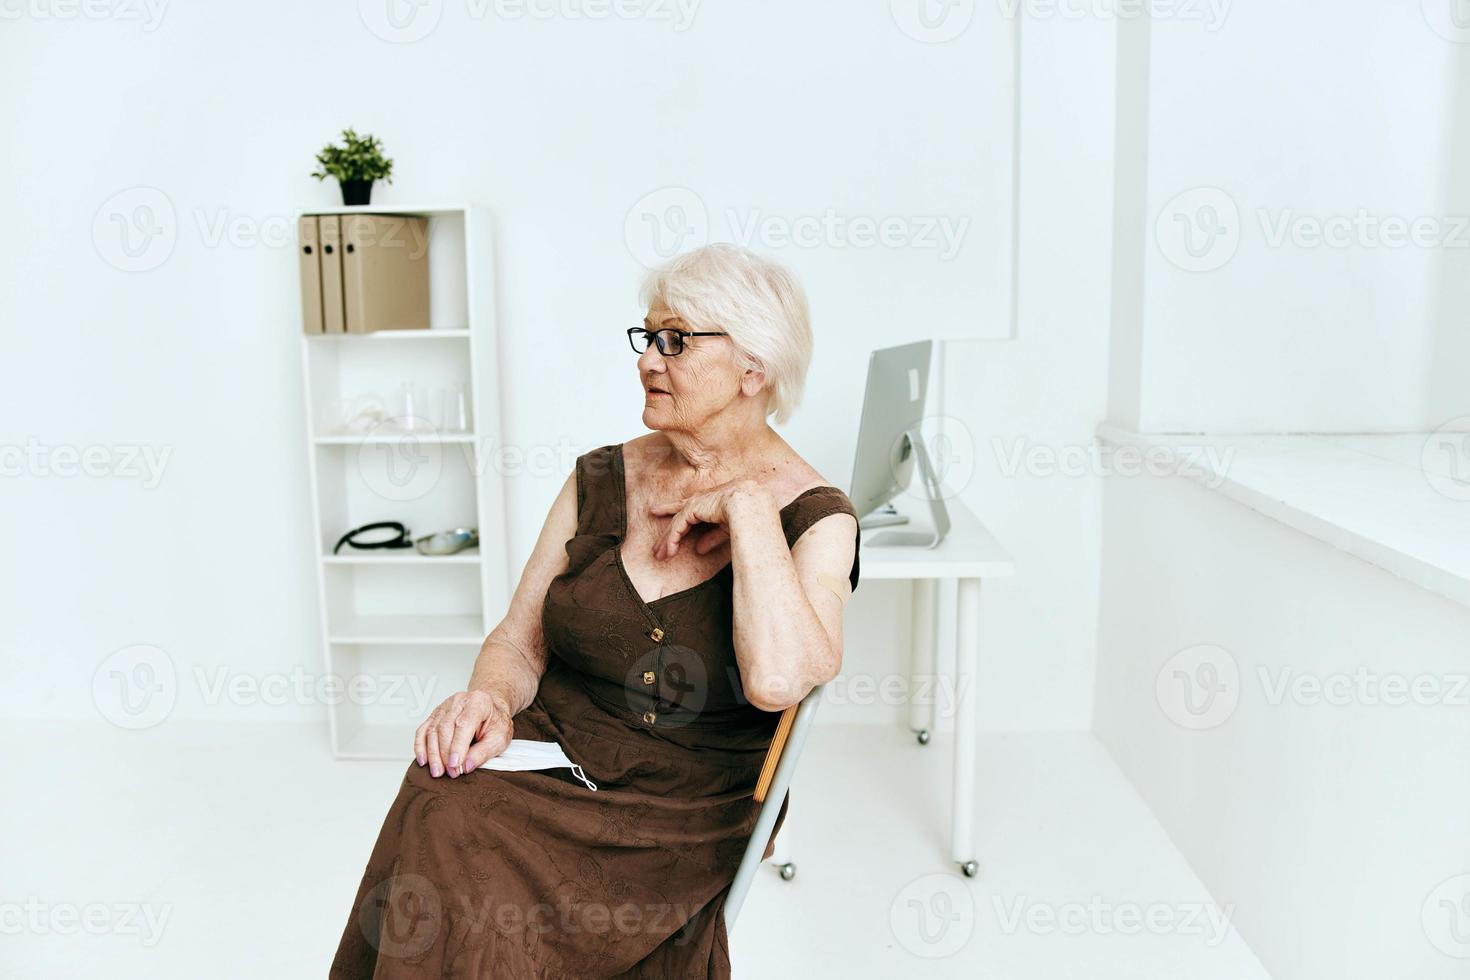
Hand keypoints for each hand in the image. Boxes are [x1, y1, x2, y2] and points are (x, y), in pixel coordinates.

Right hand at [414, 689, 513, 777]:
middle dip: (445, 754)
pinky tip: (423, 760)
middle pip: (445, 728)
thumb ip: (484, 752)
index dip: (457, 746)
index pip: (464, 724)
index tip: (455, 764)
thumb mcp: (500, 739)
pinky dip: (421, 746)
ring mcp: (445, 707)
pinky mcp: (435, 715)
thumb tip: (466, 766)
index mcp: (478, 702)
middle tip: (450, 773)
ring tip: (438, 771)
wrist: (491, 711)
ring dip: (433, 754)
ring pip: (432, 730)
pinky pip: (423, 730)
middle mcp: (459, 701)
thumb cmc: (496, 723)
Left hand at [647, 479, 769, 560]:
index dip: (680, 512)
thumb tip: (698, 550)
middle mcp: (703, 499)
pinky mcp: (691, 509)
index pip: (693, 507)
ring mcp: (696, 502)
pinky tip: (669, 552)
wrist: (751, 504)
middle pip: (679, 514)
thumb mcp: (727, 528)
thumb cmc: (748, 514)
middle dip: (668, 531)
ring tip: (658, 555)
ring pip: (676, 523)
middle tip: (657, 545)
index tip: (667, 515)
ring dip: (667, 541)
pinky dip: (672, 540)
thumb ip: (712, 537)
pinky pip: (677, 527)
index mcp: (714, 499)